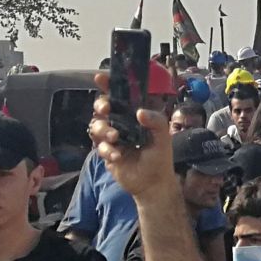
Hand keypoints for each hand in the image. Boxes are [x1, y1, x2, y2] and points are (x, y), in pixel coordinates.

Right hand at [86, 83, 176, 204]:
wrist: (152, 184)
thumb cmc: (160, 158)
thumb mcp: (163, 138)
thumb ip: (156, 122)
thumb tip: (139, 112)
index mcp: (135, 116)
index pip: (121, 96)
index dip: (109, 85)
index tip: (101, 77)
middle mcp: (121, 123)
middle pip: (102, 107)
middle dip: (101, 105)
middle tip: (106, 109)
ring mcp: (112, 136)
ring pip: (96, 125)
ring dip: (103, 130)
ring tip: (116, 139)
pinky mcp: (106, 151)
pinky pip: (98, 144)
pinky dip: (106, 149)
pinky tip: (117, 156)